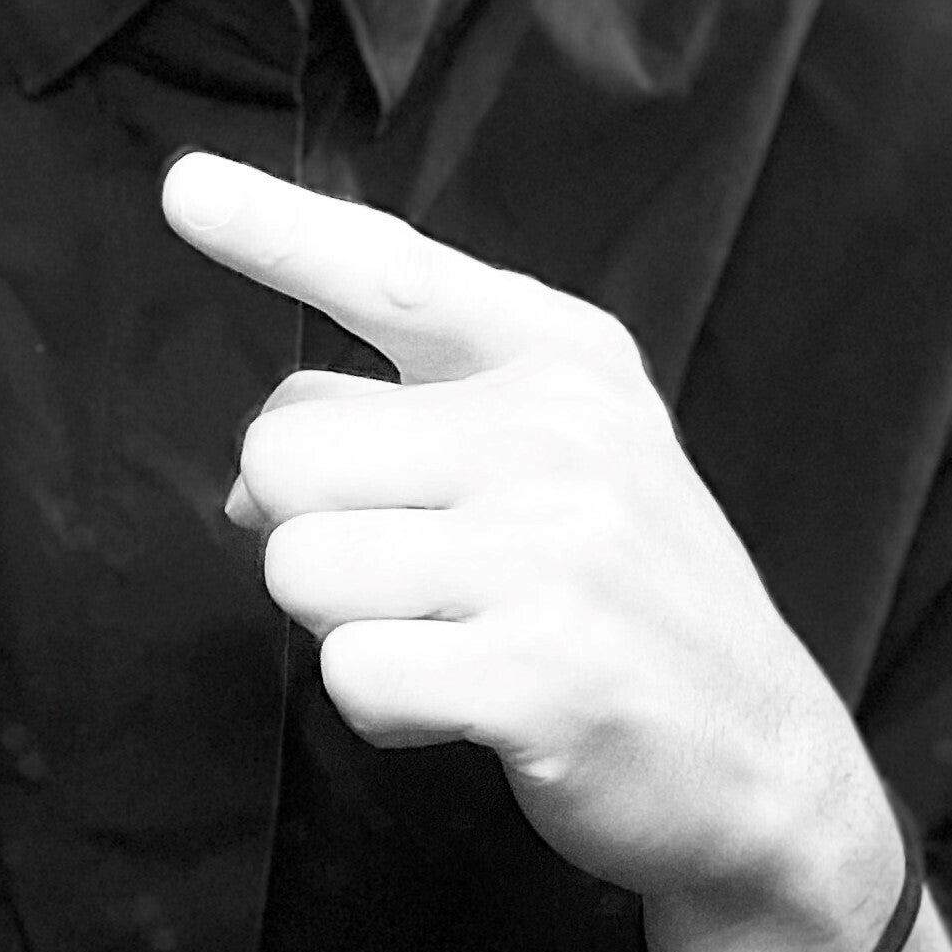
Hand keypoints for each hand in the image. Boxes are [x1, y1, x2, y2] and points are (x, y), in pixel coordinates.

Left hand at [163, 153, 903, 951]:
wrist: (769, 762)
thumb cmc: (624, 596)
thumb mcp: (549, 461)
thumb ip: (396, 432)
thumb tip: (237, 482)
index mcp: (557, 354)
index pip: (387, 269)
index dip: (271, 229)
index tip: (182, 190)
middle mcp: (557, 428)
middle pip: (284, 451)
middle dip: (313, 530)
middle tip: (425, 576)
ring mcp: (556, 546)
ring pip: (298, 565)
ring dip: (347, 625)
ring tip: (456, 638)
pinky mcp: (546, 671)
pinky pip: (353, 670)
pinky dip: (385, 706)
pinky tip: (469, 705)